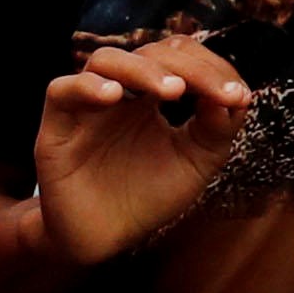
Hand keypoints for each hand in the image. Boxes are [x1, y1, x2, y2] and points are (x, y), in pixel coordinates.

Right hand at [33, 35, 253, 266]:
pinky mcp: (56, 128)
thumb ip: (216, 129)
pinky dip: (87, 87)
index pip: (177, 57)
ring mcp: (86, 107)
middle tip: (214, 92)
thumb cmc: (148, 197)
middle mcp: (119, 93)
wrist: (106, 239)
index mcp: (150, 95)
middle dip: (186, 68)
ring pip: (105, 60)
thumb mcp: (195, 163)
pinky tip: (114, 97)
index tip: (237, 96)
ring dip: (142, 69)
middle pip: (148, 52)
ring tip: (173, 91)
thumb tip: (236, 93)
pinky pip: (61, 90)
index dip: (209, 67)